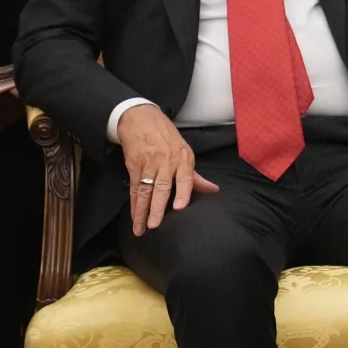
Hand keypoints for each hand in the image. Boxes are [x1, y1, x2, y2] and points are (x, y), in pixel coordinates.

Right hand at [118, 104, 219, 235]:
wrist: (141, 118)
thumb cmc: (167, 138)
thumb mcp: (184, 151)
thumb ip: (195, 176)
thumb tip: (213, 190)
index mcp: (183, 158)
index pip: (185, 177)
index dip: (183, 192)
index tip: (180, 208)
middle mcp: (166, 161)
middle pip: (161, 187)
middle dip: (158, 207)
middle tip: (155, 226)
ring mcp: (149, 163)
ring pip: (145, 190)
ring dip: (142, 211)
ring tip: (141, 229)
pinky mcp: (133, 165)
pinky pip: (134, 187)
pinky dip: (133, 203)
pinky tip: (134, 216)